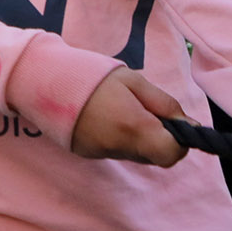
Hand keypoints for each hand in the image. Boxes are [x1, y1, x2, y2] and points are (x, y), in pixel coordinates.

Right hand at [69, 67, 187, 165]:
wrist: (42, 81)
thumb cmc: (92, 74)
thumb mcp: (133, 80)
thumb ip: (164, 104)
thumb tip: (189, 124)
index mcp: (133, 126)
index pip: (172, 154)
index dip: (179, 142)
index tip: (173, 124)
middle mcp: (117, 146)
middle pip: (153, 156)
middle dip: (157, 138)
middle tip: (144, 111)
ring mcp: (99, 152)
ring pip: (133, 153)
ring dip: (136, 137)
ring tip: (118, 110)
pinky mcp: (86, 153)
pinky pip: (113, 151)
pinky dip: (115, 138)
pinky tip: (102, 117)